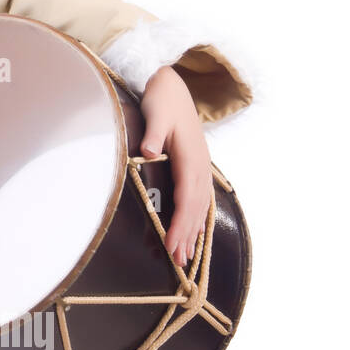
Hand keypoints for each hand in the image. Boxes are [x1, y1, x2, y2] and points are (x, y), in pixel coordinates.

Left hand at [139, 65, 211, 268]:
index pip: (186, 198)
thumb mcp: (156, 114)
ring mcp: (200, 167)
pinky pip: (198, 198)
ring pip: (199, 206)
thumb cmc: (162, 100)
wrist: (173, 86)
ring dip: (193, 231)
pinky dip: (196, 218)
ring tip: (186, 257)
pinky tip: (193, 233)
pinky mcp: (195, 166)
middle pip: (194, 207)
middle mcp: (200, 166)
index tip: (174, 244)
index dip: (181, 223)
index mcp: (190, 158)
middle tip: (179, 263)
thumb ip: (153, 133)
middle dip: (187, 236)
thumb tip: (148, 151)